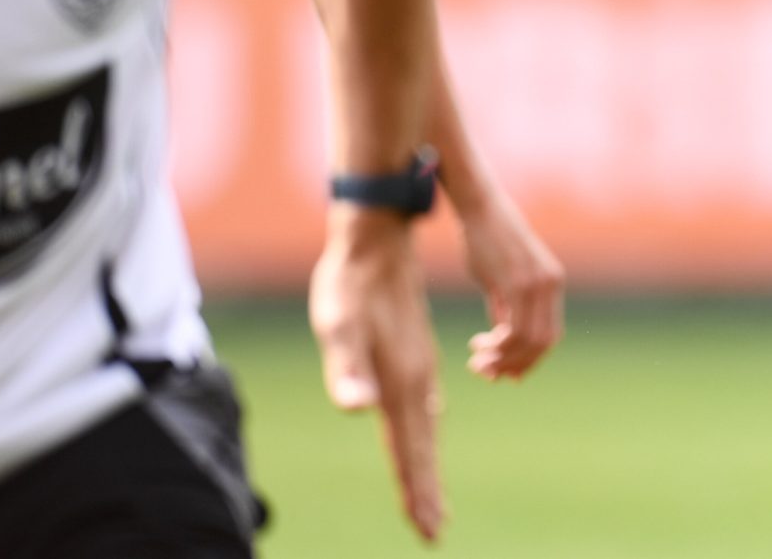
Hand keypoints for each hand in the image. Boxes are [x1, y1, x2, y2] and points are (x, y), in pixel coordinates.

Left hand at [310, 206, 444, 540]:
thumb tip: (356, 407)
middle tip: (433, 531)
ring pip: (426, 428)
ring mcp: (419, 366)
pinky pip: (423, 408)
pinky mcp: (414, 355)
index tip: (429, 530)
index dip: (418, 489)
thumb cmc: (350, 284)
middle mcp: (418, 378)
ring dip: (427, 465)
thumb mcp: (338, 325)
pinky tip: (426, 434)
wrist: (376, 241)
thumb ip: (346, 368)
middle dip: (427, 489)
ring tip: (431, 499)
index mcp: (403, 380)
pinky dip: (424, 435)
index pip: (411, 448)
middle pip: (423, 446)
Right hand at [455, 184, 564, 379]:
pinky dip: (498, 347)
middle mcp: (551, 285)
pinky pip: (515, 329)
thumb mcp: (500, 279)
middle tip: (487, 371)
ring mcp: (538, 283)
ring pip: (529, 341)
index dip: (530, 360)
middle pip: (543, 343)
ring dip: (502, 359)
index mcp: (552, 283)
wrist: (479, 209)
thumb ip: (505, 308)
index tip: (506, 374)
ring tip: (478, 362)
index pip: (550, 336)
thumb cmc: (485, 241)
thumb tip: (502, 340)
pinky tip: (478, 345)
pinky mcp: (519, 282)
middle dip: (515, 364)